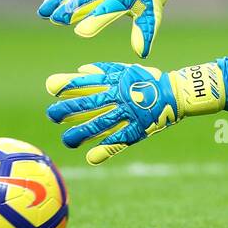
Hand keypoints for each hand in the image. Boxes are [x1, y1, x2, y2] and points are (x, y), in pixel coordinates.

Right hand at [37, 0, 198, 57]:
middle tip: (56, 20)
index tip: (81, 32)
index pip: (110, 8)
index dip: (95, 20)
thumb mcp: (151, 14)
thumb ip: (144, 32)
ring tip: (44, 13)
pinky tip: (47, 4)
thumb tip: (141, 53)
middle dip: (71, 8)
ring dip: (60, 1)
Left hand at [45, 61, 224, 164]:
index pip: (87, 82)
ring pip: (100, 124)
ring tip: (68, 140)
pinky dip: (105, 149)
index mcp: (115, 81)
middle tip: (53, 115)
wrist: (176, 93)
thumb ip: (103, 71)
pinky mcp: (138, 129)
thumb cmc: (147, 81)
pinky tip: (91, 157)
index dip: (68, 85)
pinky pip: (119, 140)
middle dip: (67, 110)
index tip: (51, 88)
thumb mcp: (126, 70)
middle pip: (89, 104)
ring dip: (81, 134)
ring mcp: (129, 113)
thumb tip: (80, 70)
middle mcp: (119, 96)